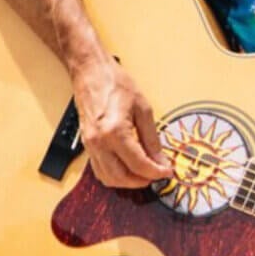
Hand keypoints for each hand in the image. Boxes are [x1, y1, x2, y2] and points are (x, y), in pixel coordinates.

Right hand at [71, 56, 172, 187]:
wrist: (91, 73)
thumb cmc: (116, 84)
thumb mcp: (143, 109)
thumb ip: (152, 139)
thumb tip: (161, 160)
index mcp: (115, 131)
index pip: (138, 164)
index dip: (156, 172)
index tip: (168, 171)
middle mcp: (99, 142)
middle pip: (121, 177)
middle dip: (142, 181)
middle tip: (158, 174)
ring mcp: (89, 145)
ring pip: (108, 178)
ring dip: (128, 181)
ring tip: (145, 173)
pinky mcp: (86, 145)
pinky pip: (99, 170)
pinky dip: (115, 175)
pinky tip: (128, 168)